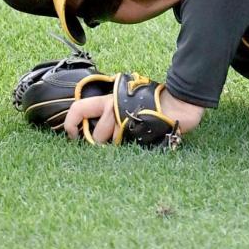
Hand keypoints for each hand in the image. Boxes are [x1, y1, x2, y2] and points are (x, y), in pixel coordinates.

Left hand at [63, 89, 204, 143]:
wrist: (178, 104)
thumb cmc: (156, 102)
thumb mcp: (128, 99)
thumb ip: (113, 109)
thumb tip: (98, 124)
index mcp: (109, 99)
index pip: (79, 109)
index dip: (70, 124)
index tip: (72, 136)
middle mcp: (112, 108)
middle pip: (95, 135)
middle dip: (102, 144)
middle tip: (113, 143)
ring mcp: (123, 122)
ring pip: (109, 143)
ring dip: (119, 145)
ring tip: (134, 136)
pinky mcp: (134, 134)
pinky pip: (124, 148)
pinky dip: (130, 148)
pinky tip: (141, 139)